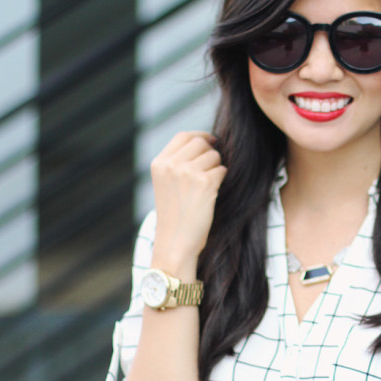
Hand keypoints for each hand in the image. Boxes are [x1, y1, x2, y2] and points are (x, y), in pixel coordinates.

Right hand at [150, 131, 226, 268]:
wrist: (175, 244)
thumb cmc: (175, 218)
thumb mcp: (166, 185)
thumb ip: (178, 163)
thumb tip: (206, 143)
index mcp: (159, 164)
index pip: (183, 136)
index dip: (200, 136)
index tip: (211, 142)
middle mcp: (171, 165)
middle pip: (200, 143)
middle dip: (211, 153)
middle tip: (211, 171)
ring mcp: (187, 173)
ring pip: (214, 156)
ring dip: (216, 168)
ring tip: (207, 188)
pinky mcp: (204, 183)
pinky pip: (222, 170)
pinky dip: (221, 180)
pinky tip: (212, 194)